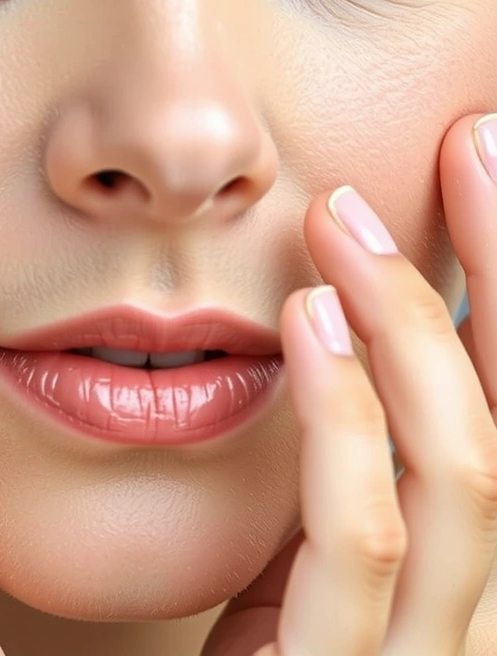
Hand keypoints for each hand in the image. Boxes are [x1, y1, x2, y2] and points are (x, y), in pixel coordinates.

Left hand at [202, 115, 496, 655]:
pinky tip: (308, 323)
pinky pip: (364, 536)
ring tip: (345, 226)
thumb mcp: (325, 548)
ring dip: (415, 326)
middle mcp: (487, 598)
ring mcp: (435, 643)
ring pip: (470, 468)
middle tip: (463, 146)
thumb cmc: (277, 652)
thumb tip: (350, 325)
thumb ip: (356, 462)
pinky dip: (346, 420)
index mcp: (476, 556)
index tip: (485, 163)